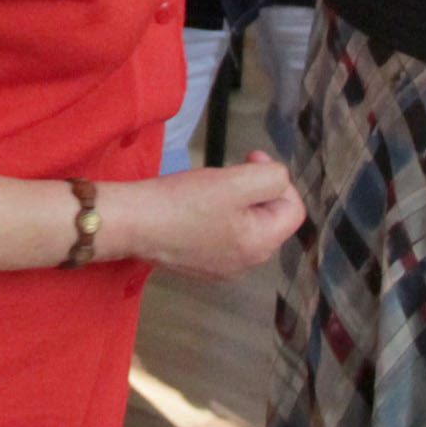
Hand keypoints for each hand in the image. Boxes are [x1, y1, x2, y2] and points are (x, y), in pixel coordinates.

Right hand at [114, 152, 304, 278]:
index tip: (250, 158)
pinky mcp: (201, 265)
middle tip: (227, 173)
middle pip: (270, 218)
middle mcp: (247, 264)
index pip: (294, 210)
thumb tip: (278, 181)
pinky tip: (194, 208)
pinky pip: (224, 236)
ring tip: (209, 190)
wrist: (131, 224)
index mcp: (261, 246)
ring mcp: (223, 268)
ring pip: (246, 226)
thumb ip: (271, 177)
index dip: (279, 179)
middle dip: (255, 190)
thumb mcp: (235, 181)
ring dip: (235, 203)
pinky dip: (217, 217)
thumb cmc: (182, 202)